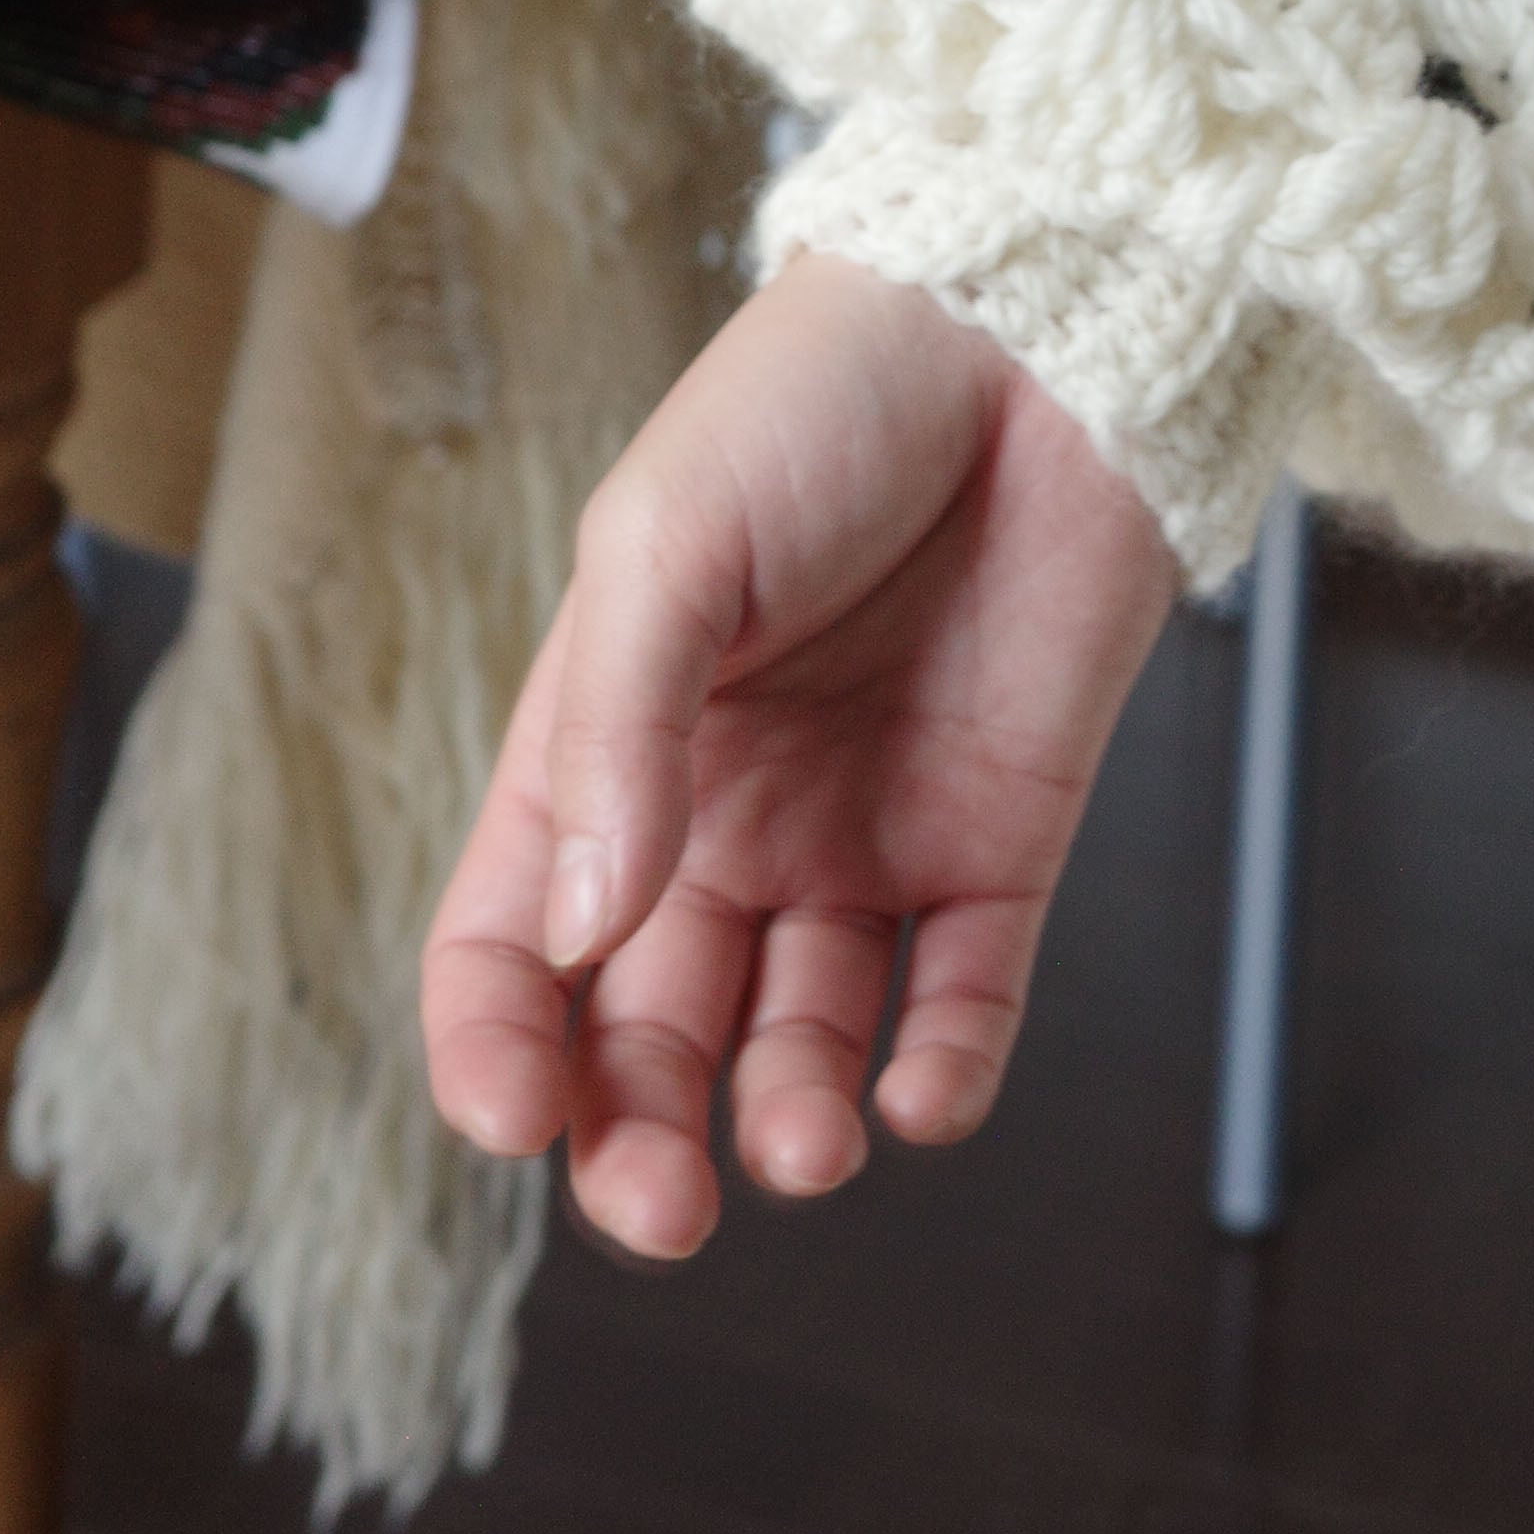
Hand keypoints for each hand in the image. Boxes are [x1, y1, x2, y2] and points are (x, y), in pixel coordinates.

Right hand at [421, 249, 1181, 1258]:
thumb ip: (618, 734)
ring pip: (803, 1038)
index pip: (513, 948)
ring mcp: (866, 832)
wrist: (1034, 325)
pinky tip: (922, 1097)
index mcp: (608, 751)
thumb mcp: (666, 541)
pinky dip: (945, 1069)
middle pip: (652, 1031)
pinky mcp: (1002, 832)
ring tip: (805, 1140)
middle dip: (639, 1140)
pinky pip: (966, 992)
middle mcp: (727, 819)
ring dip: (792, 1117)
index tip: (515, 1124)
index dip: (499, 1049)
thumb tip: (577, 930)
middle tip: (664, 1209)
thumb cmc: (822, 400)